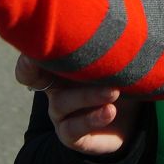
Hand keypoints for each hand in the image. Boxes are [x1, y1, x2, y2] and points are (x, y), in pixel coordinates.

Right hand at [15, 55, 140, 155]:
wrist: (134, 119)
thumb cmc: (122, 79)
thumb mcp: (116, 61)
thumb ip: (109, 47)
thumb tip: (116, 28)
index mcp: (62, 66)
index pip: (34, 58)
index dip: (29, 54)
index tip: (36, 46)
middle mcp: (55, 88)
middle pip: (35, 76)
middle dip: (42, 66)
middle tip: (71, 53)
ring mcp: (59, 113)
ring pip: (63, 102)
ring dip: (89, 95)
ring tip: (114, 92)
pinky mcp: (69, 135)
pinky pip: (73, 128)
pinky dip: (92, 119)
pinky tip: (110, 111)